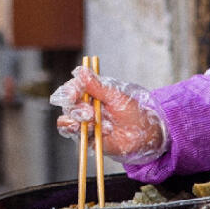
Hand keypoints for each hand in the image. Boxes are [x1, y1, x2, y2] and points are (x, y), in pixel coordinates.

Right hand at [49, 67, 167, 161]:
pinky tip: (97, 132)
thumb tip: (81, 70)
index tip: (73, 95)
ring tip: (93, 123)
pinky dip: (83, 133)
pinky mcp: (86, 138)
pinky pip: (74, 136)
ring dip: (77, 122)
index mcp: (90, 94)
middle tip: (90, 113)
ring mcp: (83, 123)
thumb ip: (97, 86)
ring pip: (66, 121)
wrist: (143, 134)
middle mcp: (84, 107)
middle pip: (67, 105)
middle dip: (77, 109)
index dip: (69, 91)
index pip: (71, 89)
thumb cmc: (132, 112)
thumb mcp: (116, 97)